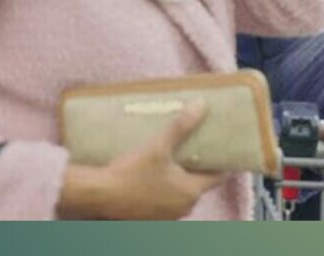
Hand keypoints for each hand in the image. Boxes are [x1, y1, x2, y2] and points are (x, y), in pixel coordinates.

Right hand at [57, 101, 226, 219]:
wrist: (97, 196)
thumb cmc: (130, 173)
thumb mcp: (158, 147)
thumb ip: (181, 127)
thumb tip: (201, 105)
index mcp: (191, 192)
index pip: (218, 176)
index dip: (223, 162)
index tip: (226, 149)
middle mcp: (183, 207)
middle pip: (199, 184)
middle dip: (199, 167)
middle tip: (197, 147)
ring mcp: (167, 216)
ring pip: (181, 193)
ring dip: (180, 178)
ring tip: (175, 158)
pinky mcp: (150, 217)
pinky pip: (165, 200)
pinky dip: (165, 188)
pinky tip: (156, 174)